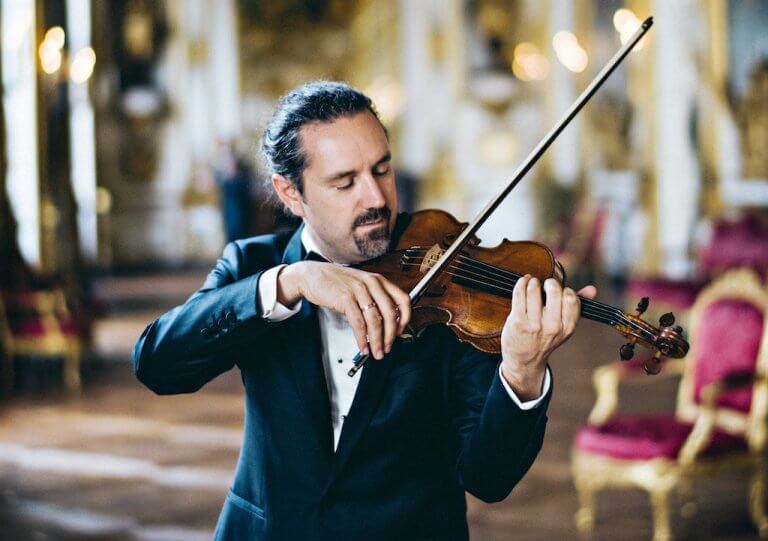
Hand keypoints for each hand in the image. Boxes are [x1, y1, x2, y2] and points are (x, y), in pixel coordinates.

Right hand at [278, 262, 411, 359]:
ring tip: (376, 352)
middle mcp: (372, 283)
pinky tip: (362, 346)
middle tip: (388, 348)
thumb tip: (386, 324)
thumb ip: (374, 300)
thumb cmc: (336, 282)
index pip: (403, 299)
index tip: (400, 331)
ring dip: (377, 341)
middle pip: (391, 313)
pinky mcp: (346, 298)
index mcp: (379, 280)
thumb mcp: (360, 286)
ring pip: (375, 321)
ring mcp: (359, 290)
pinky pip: (358, 323)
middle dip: (390, 336)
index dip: (406, 318)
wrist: (312, 275)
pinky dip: (362, 339)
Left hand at [500, 274, 596, 399]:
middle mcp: (552, 327)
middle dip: (550, 282)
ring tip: (533, 283)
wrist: (525, 360)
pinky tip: (523, 284)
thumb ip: (577, 306)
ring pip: (533, 290)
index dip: (565, 290)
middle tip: (546, 284)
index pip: (572, 299)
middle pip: (554, 291)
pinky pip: (519, 294)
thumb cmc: (545, 339)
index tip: (559, 291)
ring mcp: (534, 325)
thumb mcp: (564, 327)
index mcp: (568, 327)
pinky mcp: (517, 322)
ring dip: (533, 282)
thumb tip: (592, 289)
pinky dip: (521, 284)